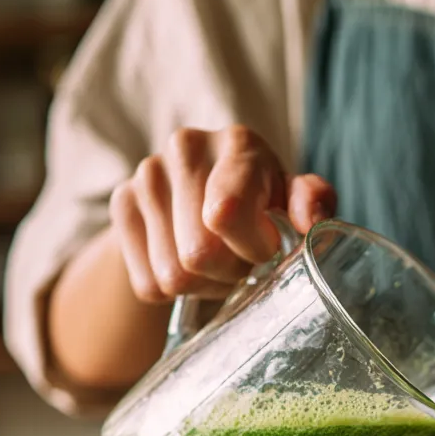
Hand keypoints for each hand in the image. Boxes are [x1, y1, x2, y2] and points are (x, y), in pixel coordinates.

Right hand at [109, 125, 336, 302]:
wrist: (206, 200)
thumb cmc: (264, 204)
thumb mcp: (295, 202)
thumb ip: (313, 204)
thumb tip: (310, 221)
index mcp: (239, 144)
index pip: (226, 214)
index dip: (251, 249)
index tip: (267, 249)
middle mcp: (186, 148)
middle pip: (199, 255)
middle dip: (229, 272)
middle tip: (242, 260)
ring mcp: (146, 175)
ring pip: (172, 275)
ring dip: (203, 284)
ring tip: (218, 261)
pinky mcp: (121, 205)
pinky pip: (148, 283)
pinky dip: (173, 291)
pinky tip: (188, 263)